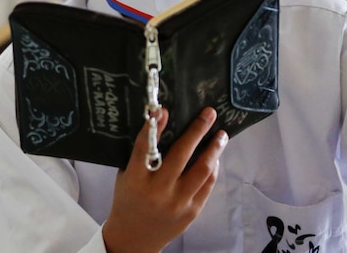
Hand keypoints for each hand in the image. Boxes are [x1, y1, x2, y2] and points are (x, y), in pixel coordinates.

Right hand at [102, 107, 227, 252]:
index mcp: (135, 179)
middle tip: (209, 113)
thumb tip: (158, 123)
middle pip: (181, 154)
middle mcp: (157, 190)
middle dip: (197, 130)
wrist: (133, 238)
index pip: (145, 148)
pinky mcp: (191, 211)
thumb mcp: (126, 175)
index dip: (154, 127)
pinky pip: (207, 185)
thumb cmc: (128, 200)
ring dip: (214, 148)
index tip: (163, 109)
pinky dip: (212, 168)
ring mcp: (177, 202)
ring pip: (202, 169)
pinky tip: (214, 157)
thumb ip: (140, 155)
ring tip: (221, 134)